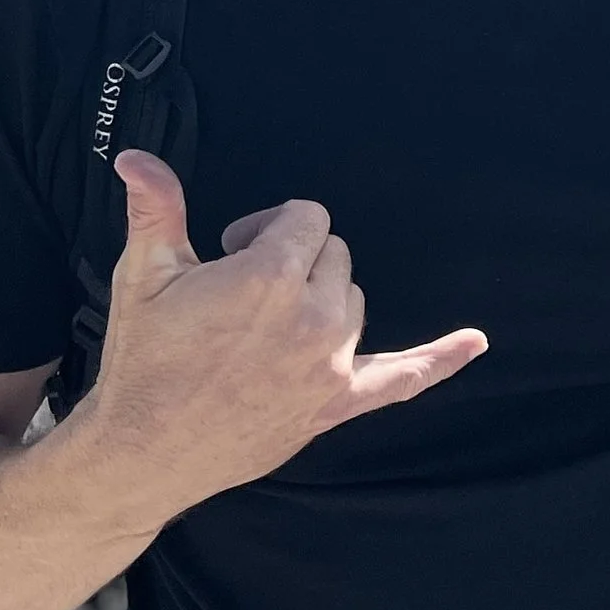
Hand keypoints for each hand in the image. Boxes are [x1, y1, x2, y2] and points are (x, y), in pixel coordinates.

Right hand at [89, 152, 486, 519]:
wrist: (143, 452)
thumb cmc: (143, 360)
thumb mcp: (144, 274)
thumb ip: (156, 207)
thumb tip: (136, 157)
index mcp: (269, 277)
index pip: (306, 218)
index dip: (266, 229)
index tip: (232, 248)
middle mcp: (312, 318)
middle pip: (333, 255)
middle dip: (295, 259)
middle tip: (241, 290)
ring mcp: (330, 365)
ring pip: (352, 301)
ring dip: (322, 300)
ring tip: (267, 324)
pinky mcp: (336, 406)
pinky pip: (400, 380)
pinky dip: (437, 361)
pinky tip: (473, 343)